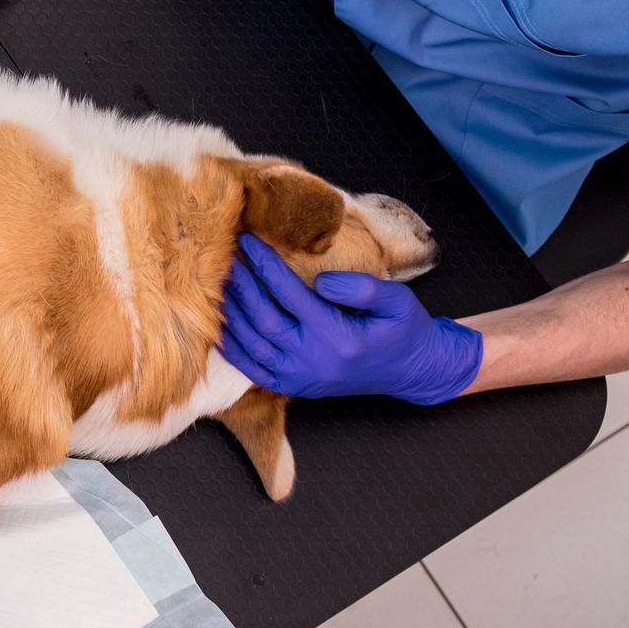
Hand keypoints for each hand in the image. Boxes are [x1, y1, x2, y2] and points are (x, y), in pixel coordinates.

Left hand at [218, 233, 481, 404]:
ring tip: (216, 282)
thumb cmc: (403, 329)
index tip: (247, 240)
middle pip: (262, 318)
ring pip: (251, 345)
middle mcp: (313, 361)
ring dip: (230, 313)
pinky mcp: (295, 387)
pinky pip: (252, 369)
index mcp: (338, 337)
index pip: (288, 294)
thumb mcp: (398, 300)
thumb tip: (319, 281)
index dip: (264, 265)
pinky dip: (232, 347)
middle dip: (240, 285)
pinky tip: (220, 324)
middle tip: (223, 257)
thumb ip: (361, 287)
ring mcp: (301, 378)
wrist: (412, 370)